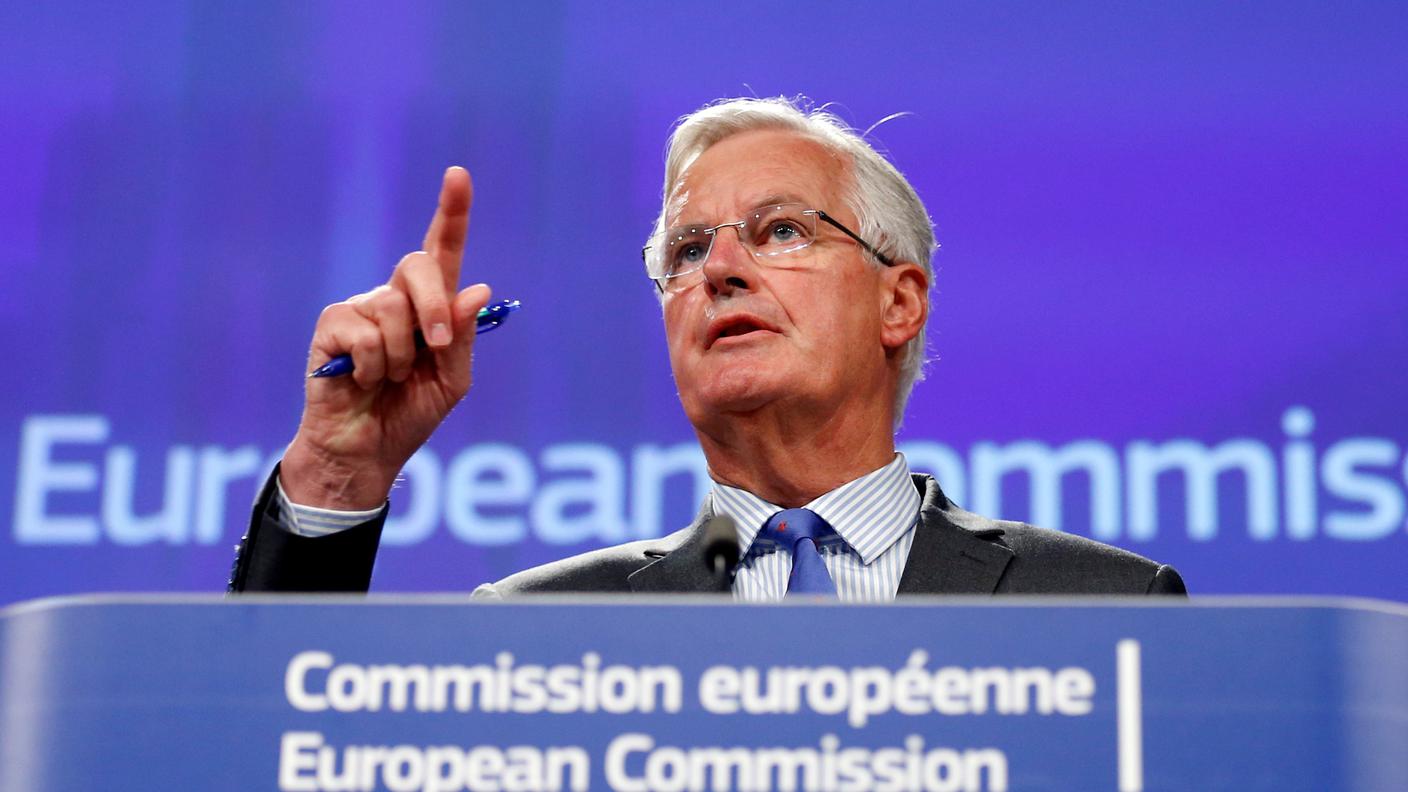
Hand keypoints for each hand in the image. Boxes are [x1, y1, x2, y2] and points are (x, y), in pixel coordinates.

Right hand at [281, 167, 490, 508]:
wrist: (368, 450)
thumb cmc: (410, 412)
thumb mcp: (451, 380)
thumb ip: (462, 336)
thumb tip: (477, 289)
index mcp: (430, 306)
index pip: (442, 251)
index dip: (452, 212)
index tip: (458, 175)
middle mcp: (394, 298)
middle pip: (418, 266)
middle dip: (434, 307)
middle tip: (434, 347)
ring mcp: (360, 308)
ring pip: (391, 308)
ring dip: (400, 355)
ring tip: (389, 379)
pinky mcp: (331, 326)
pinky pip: (362, 332)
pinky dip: (372, 365)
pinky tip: (362, 380)